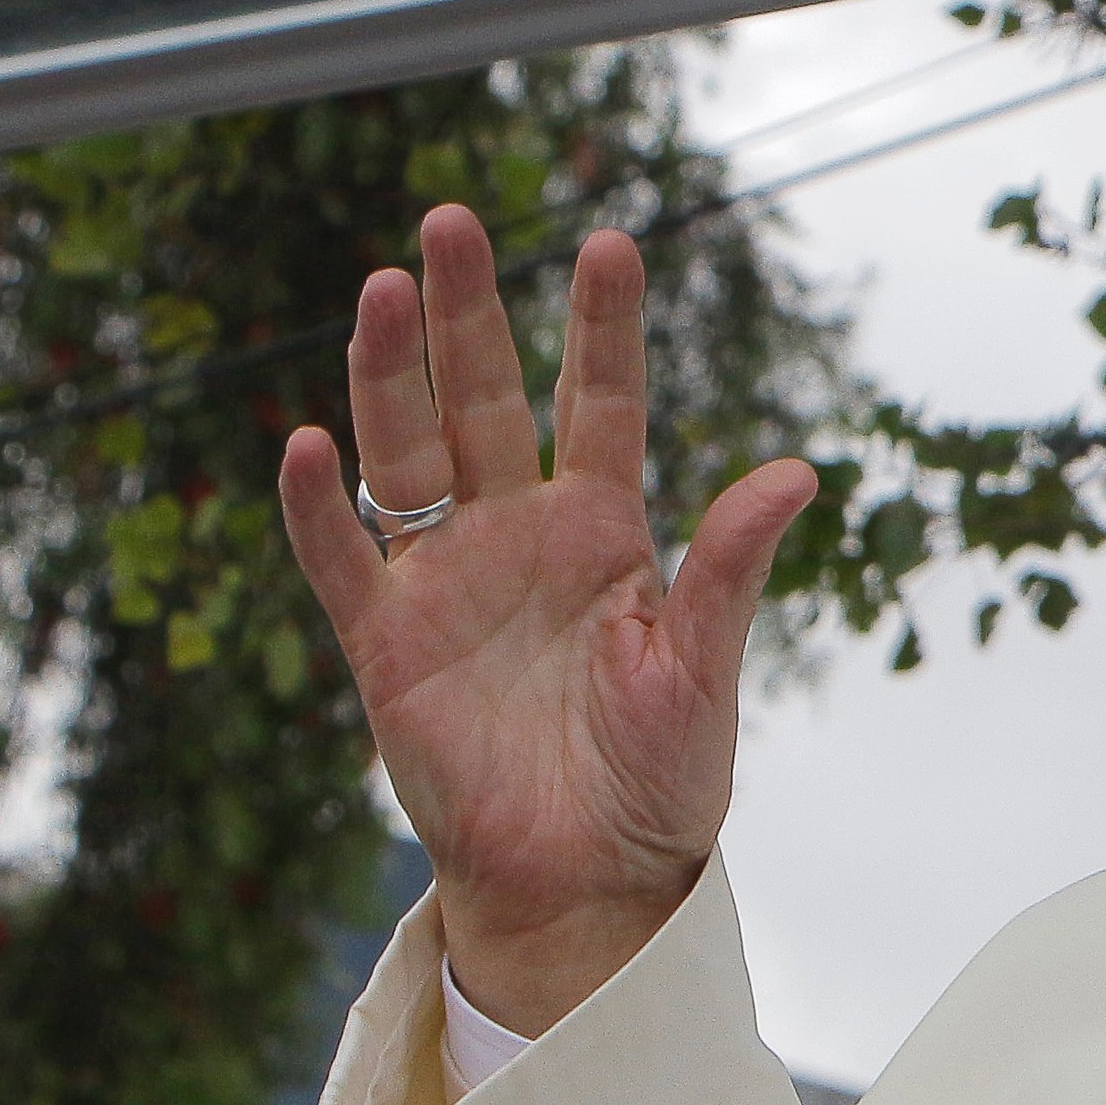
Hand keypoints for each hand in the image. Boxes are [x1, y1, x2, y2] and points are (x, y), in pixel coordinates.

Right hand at [276, 206, 818, 1033]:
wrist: (591, 882)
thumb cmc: (662, 781)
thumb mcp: (704, 669)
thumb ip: (729, 569)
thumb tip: (797, 472)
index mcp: (606, 535)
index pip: (602, 406)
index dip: (603, 329)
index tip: (611, 242)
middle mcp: (520, 538)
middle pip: (485, 402)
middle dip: (468, 315)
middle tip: (450, 221)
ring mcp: (447, 582)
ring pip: (406, 455)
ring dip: (389, 378)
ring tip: (385, 290)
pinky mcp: (386, 644)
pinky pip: (343, 561)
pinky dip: (320, 508)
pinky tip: (308, 445)